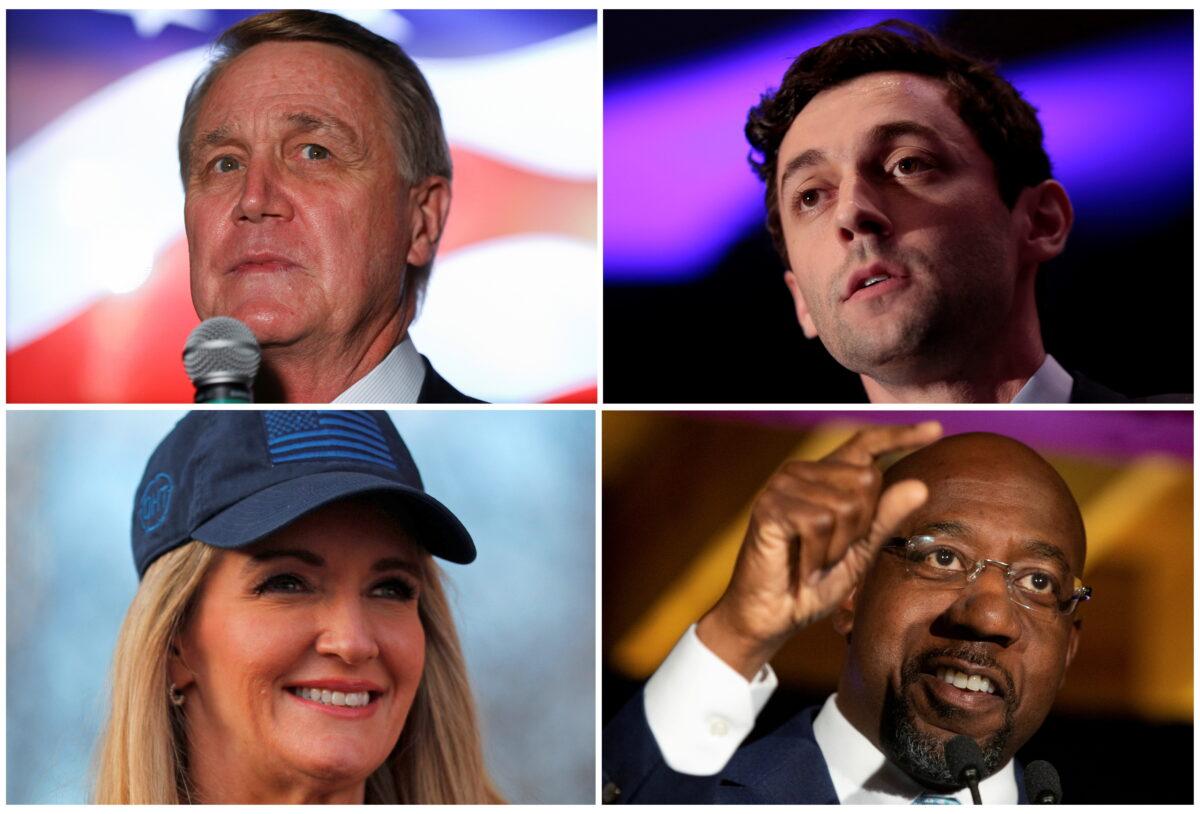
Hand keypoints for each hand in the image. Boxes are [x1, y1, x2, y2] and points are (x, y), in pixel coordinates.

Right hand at [696, 421, 942, 679]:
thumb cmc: (813, 583)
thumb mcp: (861, 552)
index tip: (935, 429)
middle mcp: (802, 472)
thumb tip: (920, 485)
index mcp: (825, 477)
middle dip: (862, 527)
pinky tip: (804, 567)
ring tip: (815, 562)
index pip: (866, 444)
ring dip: (838, 548)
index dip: (899, 435)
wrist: (773, 616)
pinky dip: (819, 556)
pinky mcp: (769, 506)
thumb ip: (885, 518)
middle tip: (832, 554)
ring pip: (847, 505)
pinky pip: (820, 522)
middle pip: (867, 480)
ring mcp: (783, 485)